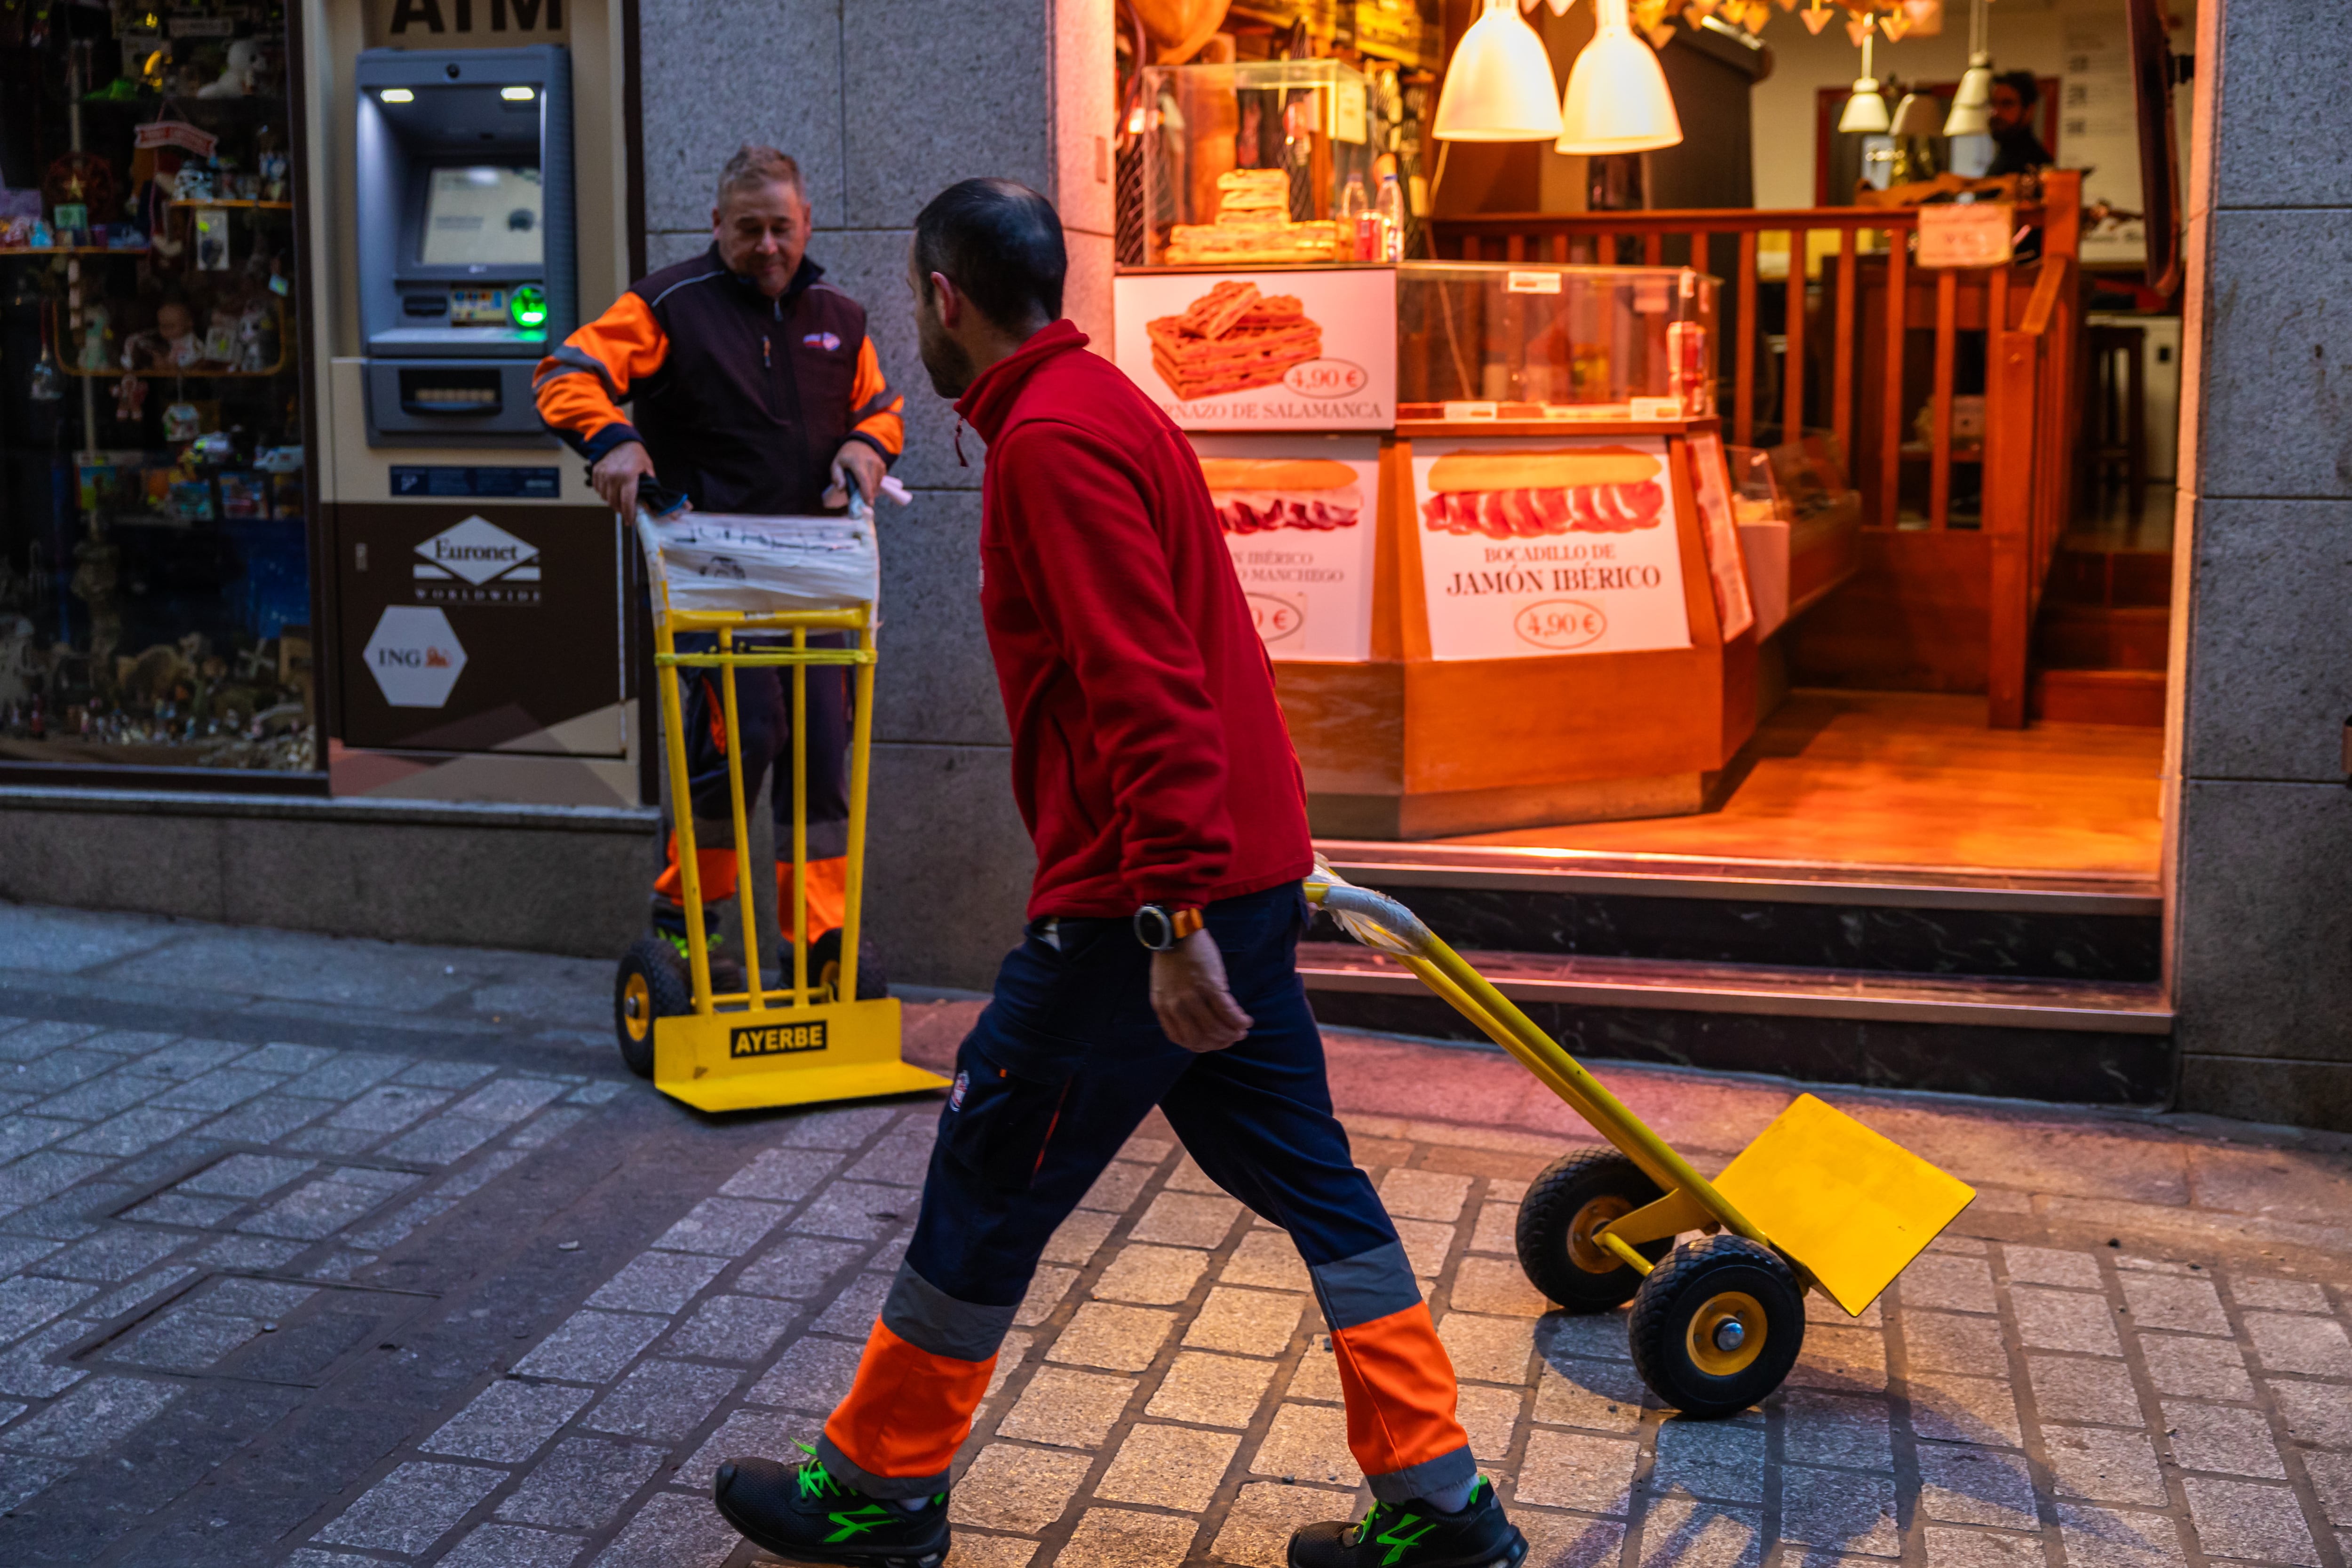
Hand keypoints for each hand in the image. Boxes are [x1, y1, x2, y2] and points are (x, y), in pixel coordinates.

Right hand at [592, 440, 656, 517]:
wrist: (617, 439)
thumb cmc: (635, 454)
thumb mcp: (647, 467)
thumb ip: (649, 485)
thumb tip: (652, 503)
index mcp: (628, 476)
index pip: (627, 501)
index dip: (629, 514)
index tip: (631, 522)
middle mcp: (613, 476)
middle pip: (615, 502)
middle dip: (621, 510)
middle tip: (627, 512)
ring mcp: (603, 474)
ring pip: (605, 498)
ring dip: (613, 502)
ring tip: (620, 501)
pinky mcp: (595, 472)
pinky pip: (598, 490)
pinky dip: (605, 494)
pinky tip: (612, 492)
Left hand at [824, 440, 887, 508]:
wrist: (860, 444)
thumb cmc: (846, 457)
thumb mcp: (836, 464)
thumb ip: (836, 476)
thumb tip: (841, 488)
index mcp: (857, 461)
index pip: (864, 479)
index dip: (867, 492)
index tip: (869, 504)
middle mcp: (870, 461)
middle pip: (872, 484)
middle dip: (868, 495)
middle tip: (862, 502)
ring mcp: (878, 463)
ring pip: (877, 484)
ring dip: (871, 490)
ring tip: (862, 487)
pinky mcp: (883, 466)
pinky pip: (880, 480)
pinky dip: (874, 484)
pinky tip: (868, 481)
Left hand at [1150, 927, 1252, 1053]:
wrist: (1175, 932)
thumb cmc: (1171, 958)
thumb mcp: (1163, 986)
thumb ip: (1175, 1006)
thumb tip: (1197, 1024)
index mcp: (1163, 1007)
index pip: (1182, 1039)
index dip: (1201, 1046)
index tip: (1213, 1043)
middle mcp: (1176, 1005)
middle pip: (1201, 1038)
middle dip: (1219, 1043)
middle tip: (1232, 1039)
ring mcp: (1193, 996)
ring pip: (1216, 1028)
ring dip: (1232, 1034)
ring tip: (1242, 1031)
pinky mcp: (1211, 985)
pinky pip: (1228, 1011)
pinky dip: (1239, 1020)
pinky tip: (1246, 1021)